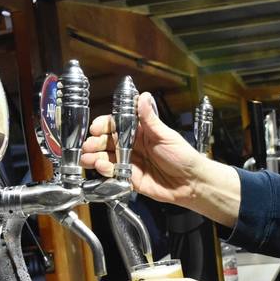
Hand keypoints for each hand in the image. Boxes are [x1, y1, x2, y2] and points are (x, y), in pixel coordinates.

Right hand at [81, 92, 199, 205]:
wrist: (192, 183)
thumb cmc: (183, 156)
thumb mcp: (166, 136)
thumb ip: (150, 119)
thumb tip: (143, 97)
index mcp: (140, 132)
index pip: (117, 125)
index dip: (105, 126)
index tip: (96, 128)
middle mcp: (133, 146)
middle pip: (107, 142)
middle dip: (95, 143)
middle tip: (88, 145)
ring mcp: (130, 163)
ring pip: (107, 158)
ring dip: (95, 157)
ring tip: (88, 158)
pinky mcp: (130, 179)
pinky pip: (113, 174)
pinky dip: (105, 171)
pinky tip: (102, 167)